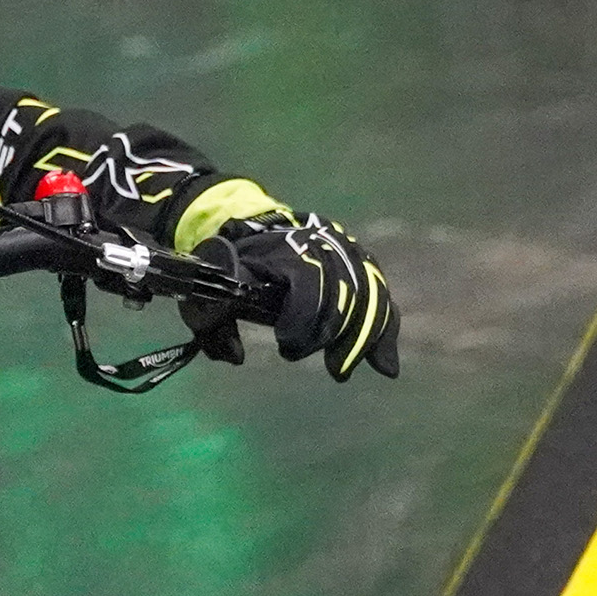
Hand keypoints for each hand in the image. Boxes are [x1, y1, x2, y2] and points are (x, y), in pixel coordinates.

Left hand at [187, 212, 398, 379]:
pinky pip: (380, 296)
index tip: (286, 345)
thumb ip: (215, 323)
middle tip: (327, 369)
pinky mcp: (360, 261)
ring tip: (343, 368)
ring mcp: (345, 250)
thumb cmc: (231, 265)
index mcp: (283, 248)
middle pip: (345, 291)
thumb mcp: (211, 287)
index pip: (309, 280)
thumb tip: (237, 359)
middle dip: (337, 335)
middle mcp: (321, 244)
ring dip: (363, 338)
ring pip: (369, 293)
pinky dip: (385, 330)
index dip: (303, 317)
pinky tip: (384, 366)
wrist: (255, 226)